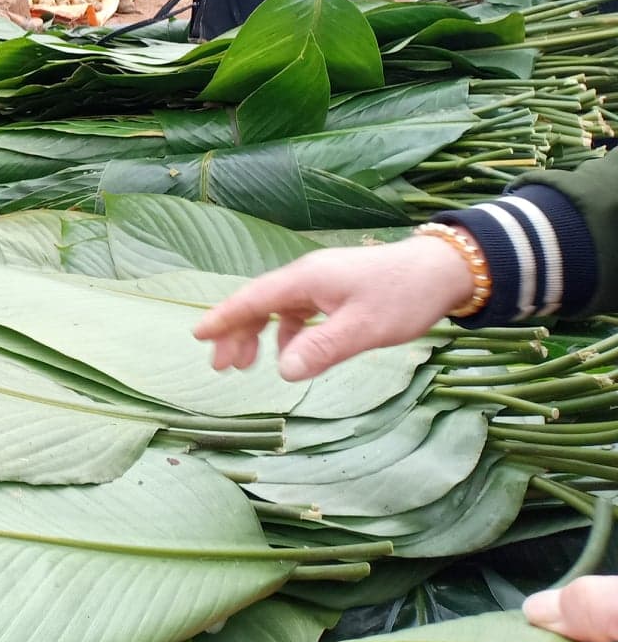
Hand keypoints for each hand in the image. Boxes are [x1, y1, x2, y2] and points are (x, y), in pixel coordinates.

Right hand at [193, 235, 476, 380]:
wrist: (443, 270)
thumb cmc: (404, 296)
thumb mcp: (363, 328)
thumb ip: (321, 348)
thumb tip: (282, 371)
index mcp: (306, 279)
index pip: (253, 298)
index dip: (223, 317)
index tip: (198, 335)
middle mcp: (307, 277)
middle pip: (258, 303)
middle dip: (235, 333)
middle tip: (220, 366)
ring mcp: (321, 283)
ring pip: (276, 308)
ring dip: (257, 334)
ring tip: (245, 364)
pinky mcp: (335, 290)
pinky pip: (297, 311)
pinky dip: (285, 333)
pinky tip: (291, 354)